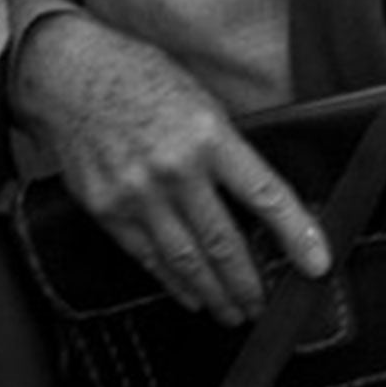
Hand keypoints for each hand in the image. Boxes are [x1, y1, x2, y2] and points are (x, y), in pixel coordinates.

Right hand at [13, 11, 331, 324]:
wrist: (69, 75)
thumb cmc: (138, 78)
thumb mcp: (200, 99)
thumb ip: (226, 149)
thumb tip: (258, 197)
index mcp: (208, 135)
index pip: (265, 195)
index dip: (296, 235)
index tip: (316, 263)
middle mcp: (174, 169)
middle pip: (223, 242)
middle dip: (249, 283)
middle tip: (263, 304)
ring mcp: (137, 194)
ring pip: (185, 260)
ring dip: (214, 292)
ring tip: (232, 311)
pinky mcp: (106, 210)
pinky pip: (146, 258)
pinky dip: (171, 282)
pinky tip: (188, 294)